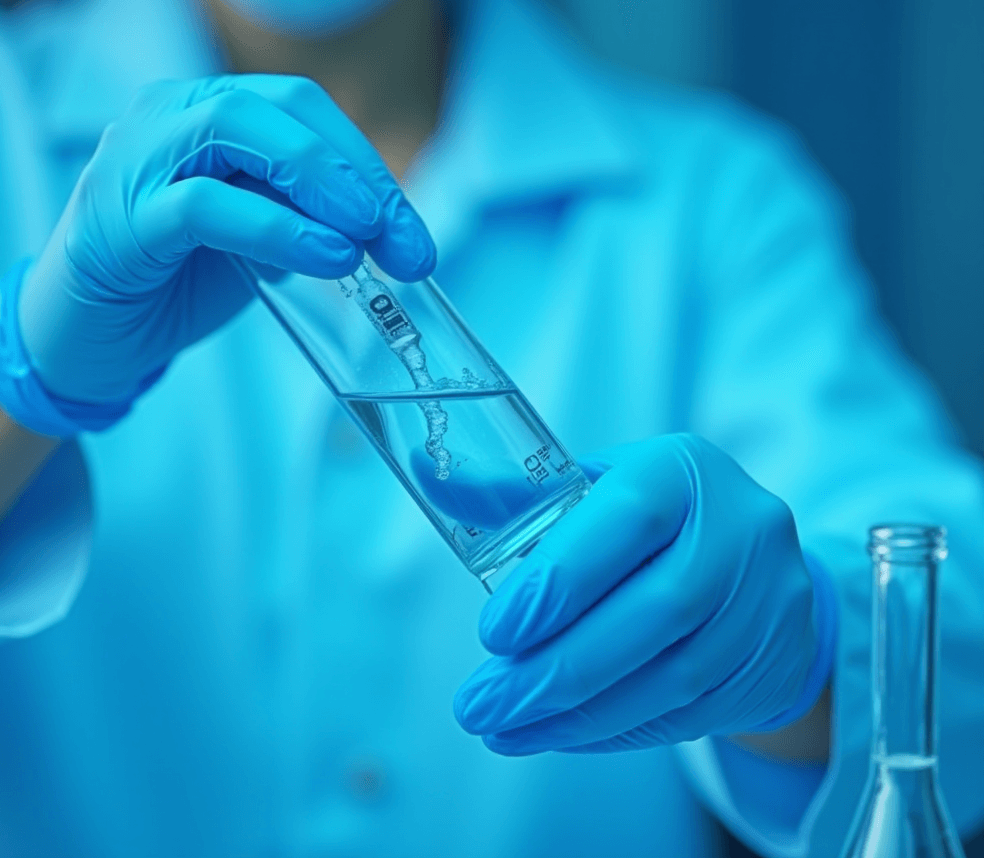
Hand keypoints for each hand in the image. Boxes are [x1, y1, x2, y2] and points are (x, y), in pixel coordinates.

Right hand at [18, 73, 434, 403]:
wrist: (87, 340)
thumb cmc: (174, 283)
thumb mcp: (257, 241)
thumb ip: (305, 216)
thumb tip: (384, 224)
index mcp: (207, 113)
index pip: (305, 112)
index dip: (367, 166)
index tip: (411, 234)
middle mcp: (169, 115)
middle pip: (282, 108)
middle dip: (356, 173)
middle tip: (405, 240)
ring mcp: (137, 158)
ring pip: (239, 129)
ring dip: (320, 182)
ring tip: (368, 236)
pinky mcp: (119, 216)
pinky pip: (206, 205)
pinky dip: (277, 227)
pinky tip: (327, 256)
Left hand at [454, 434, 824, 754]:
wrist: (754, 561)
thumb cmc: (650, 516)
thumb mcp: (601, 484)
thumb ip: (525, 495)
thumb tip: (432, 479)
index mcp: (683, 470)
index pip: (627, 519)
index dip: (561, 579)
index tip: (494, 633)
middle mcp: (738, 531)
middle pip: (652, 613)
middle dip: (554, 669)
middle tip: (480, 703)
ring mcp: (765, 602)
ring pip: (671, 677)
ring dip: (575, 714)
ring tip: (503, 727)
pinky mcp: (771, 665)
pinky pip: (688, 713)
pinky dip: (613, 730)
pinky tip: (557, 733)